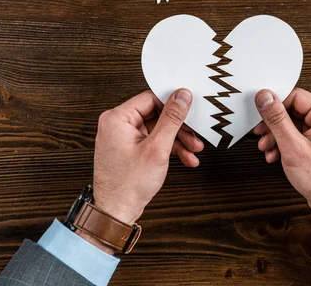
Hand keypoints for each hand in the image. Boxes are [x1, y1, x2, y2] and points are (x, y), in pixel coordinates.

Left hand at [89, 89, 202, 234]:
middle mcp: (117, 125)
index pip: (151, 99)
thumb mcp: (157, 148)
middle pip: (156, 115)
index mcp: (116, 118)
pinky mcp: (129, 149)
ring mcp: (122, 138)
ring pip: (157, 130)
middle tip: (195, 136)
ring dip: (177, 141)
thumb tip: (182, 96)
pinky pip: (152, 141)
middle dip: (179, 128)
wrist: (115, 213)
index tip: (190, 109)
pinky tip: (184, 158)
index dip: (173, 105)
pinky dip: (168, 149)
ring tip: (193, 151)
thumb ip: (172, 119)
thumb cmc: (127, 185)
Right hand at [253, 88, 310, 237]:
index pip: (296, 96)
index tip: (258, 112)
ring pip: (293, 125)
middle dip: (274, 125)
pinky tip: (275, 155)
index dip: (274, 105)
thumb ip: (277, 119)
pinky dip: (285, 144)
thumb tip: (265, 96)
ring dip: (277, 136)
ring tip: (267, 149)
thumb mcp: (293, 146)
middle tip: (260, 134)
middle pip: (293, 110)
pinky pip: (298, 136)